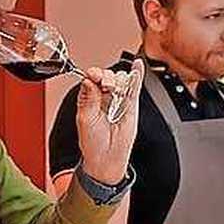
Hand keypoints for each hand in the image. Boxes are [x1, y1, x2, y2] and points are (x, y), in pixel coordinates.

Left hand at [75, 59, 143, 184]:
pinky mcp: (131, 105)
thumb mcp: (85, 118)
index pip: (91, 78)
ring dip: (118, 80)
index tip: (93, 75)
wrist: (106, 157)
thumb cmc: (92, 142)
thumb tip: (88, 80)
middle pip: (107, 75)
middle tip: (105, 85)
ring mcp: (118, 100)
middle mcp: (103, 96)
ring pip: (120, 79)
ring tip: (114, 89)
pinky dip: (137, 75)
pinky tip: (137, 65)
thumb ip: (88, 98)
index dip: (93, 74)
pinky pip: (135, 87)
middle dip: (106, 76)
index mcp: (89, 98)